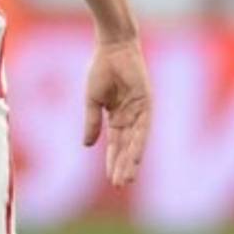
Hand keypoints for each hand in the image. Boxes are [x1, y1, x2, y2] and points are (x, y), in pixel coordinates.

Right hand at [83, 39, 150, 186]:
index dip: (114, 161)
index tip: (112, 180)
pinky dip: (139, 143)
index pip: (117, 144)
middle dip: (123, 166)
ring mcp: (140, 110)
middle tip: (121, 185)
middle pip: (128, 146)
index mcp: (118, 116)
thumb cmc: (101, 69)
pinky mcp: (146, 102)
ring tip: (127, 178)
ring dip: (132, 160)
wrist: (111, 47)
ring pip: (136, 141)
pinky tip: (135, 158)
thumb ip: (92, 122)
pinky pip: (143, 127)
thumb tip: (87, 146)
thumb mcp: (93, 100)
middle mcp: (131, 116)